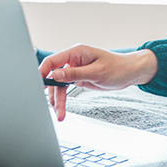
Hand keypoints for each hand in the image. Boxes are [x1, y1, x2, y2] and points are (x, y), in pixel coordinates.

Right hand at [38, 45, 157, 120]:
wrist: (130, 73)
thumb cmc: (118, 68)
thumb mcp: (97, 72)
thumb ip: (75, 74)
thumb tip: (56, 75)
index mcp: (77, 52)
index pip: (53, 60)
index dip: (42, 71)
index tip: (36, 85)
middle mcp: (73, 60)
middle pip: (54, 76)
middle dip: (52, 93)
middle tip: (52, 107)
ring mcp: (75, 69)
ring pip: (59, 86)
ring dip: (57, 100)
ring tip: (60, 114)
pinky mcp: (78, 78)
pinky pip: (65, 89)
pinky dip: (62, 99)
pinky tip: (61, 109)